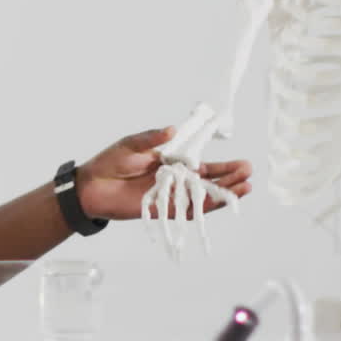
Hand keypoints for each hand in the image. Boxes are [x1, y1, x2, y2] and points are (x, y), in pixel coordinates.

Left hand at [77, 127, 251, 220]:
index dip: (221, 165)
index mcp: (171, 162)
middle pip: (208, 181)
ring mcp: (171, 196)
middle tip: (248, 173)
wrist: (91, 186)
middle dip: (229, 178)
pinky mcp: (163, 210)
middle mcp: (175, 180)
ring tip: (245, 187)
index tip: (240, 162)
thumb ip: (153, 138)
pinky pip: (187, 211)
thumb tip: (173, 129)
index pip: (202, 164)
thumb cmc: (111, 162)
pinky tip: (222, 202)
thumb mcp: (133, 144)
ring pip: (203, 197)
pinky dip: (205, 208)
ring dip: (223, 193)